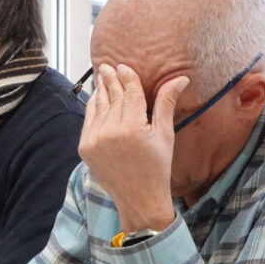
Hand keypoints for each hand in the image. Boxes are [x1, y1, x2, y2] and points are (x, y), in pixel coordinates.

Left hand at [77, 63, 186, 232]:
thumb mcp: (165, 135)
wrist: (138, 198)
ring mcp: (94, 140)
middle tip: (107, 65)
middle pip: (111, 97)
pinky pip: (88, 121)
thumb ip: (166, 104)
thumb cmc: (157, 167)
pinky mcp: (84, 148)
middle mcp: (110, 132)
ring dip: (100, 91)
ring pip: (98, 107)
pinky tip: (96, 98)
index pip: (130, 94)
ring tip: (101, 78)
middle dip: (110, 80)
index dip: (127, 78)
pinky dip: (92, 108)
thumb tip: (180, 78)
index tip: (123, 66)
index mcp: (133, 128)